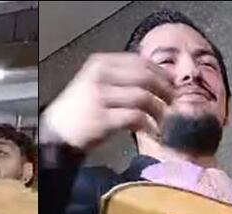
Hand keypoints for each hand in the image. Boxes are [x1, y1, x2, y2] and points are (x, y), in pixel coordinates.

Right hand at [40, 53, 173, 150]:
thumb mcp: (97, 84)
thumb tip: (159, 79)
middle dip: (165, 90)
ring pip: (143, 97)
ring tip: (164, 120)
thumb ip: (122, 78)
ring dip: (159, 110)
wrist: (57, 133)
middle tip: (175, 103)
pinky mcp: (102, 119)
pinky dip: (149, 126)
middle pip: (145, 77)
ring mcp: (100, 97)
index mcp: (100, 63)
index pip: (140, 62)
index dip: (161, 73)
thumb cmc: (81, 111)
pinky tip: (152, 132)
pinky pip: (135, 118)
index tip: (172, 85)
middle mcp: (100, 76)